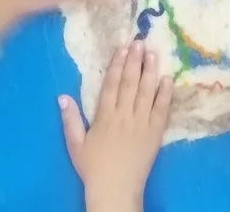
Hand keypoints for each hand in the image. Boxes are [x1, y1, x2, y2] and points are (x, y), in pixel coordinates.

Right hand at [59, 43, 172, 211]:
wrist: (116, 188)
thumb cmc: (93, 167)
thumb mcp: (75, 144)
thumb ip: (70, 120)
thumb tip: (62, 96)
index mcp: (104, 116)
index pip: (111, 85)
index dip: (116, 65)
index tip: (122, 48)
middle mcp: (124, 115)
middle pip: (129, 83)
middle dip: (134, 61)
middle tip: (139, 42)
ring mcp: (141, 123)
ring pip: (146, 91)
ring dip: (150, 71)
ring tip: (153, 53)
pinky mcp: (155, 132)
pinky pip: (162, 109)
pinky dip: (165, 94)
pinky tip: (168, 79)